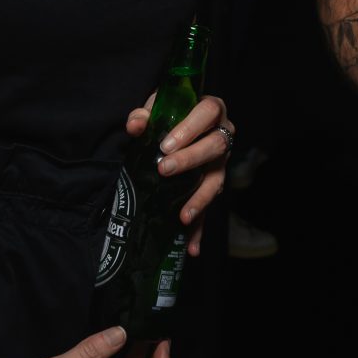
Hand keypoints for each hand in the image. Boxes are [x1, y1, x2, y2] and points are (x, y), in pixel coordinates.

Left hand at [124, 90, 232, 256]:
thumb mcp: (156, 110)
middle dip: (191, 160)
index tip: (167, 144)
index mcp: (212, 110)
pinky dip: (200, 229)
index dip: (191, 127)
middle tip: (164, 169)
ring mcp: (221, 163)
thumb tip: (135, 126)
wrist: (178, 128)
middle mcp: (222, 135)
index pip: (209, 111)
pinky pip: (209, 207)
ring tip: (184, 216)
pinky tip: (191, 247)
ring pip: (216, 180)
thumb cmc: (170, 116)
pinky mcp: (214, 185)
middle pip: (215, 146)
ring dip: (201, 199)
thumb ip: (143, 116)